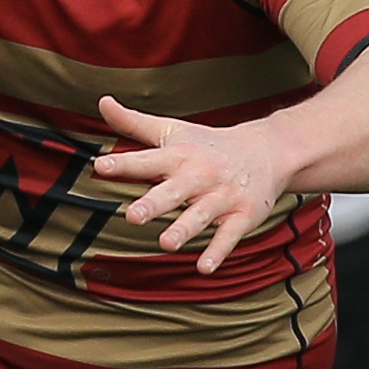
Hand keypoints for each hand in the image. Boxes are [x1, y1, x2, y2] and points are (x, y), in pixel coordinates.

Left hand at [92, 96, 292, 274]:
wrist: (268, 151)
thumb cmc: (208, 144)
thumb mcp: (172, 131)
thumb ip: (134, 123)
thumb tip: (103, 102)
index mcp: (178, 155)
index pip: (147, 159)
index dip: (124, 163)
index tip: (100, 166)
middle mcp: (199, 175)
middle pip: (174, 191)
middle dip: (154, 203)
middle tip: (132, 216)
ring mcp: (222, 196)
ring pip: (201, 215)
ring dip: (184, 230)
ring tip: (166, 243)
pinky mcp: (243, 215)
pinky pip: (229, 236)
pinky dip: (218, 252)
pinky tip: (204, 267)